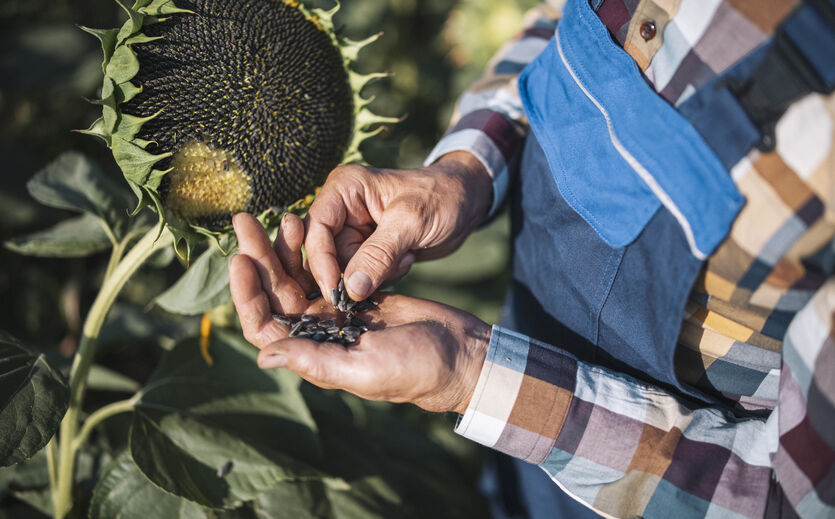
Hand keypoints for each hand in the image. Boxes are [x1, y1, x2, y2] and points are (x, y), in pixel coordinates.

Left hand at [229, 213, 489, 413]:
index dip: (247, 294)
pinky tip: (307, 222)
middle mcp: (317, 333)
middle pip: (275, 293)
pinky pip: (324, 267)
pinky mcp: (355, 294)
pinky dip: (313, 247)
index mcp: (313, 353)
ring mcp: (336, 312)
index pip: (264, 324)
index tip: (241, 259)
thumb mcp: (364, 367)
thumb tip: (263, 356)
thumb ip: (315, 360)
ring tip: (280, 215)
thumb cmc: (415, 368)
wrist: (458, 353)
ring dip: (283, 248)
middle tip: (245, 221)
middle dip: (259, 257)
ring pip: (297, 276)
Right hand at [305, 151, 491, 300]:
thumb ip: (379, 254)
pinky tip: (406, 259)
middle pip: (326, 254)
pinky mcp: (367, 250)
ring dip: (375, 275)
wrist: (467, 202)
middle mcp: (341, 209)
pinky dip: (384, 276)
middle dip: (356, 271)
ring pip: (345, 270)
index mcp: (344, 189)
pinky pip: (362, 276)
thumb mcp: (412, 222)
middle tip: (390, 268)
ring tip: (404, 257)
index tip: (336, 292)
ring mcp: (353, 231)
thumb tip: (350, 289)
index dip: (321, 263)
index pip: (316, 230)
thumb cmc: (442, 198)